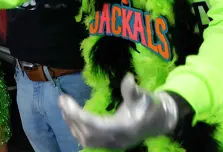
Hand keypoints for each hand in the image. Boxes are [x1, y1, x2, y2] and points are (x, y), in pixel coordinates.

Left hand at [59, 74, 177, 148]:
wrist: (160, 122)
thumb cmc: (150, 107)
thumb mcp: (144, 96)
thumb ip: (133, 91)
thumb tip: (128, 79)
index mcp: (123, 128)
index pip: (94, 125)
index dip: (78, 114)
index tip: (65, 101)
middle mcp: (116, 140)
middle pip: (87, 134)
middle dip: (71, 118)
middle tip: (62, 100)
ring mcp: (112, 144)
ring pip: (86, 140)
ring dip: (72, 124)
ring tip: (64, 107)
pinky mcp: (109, 144)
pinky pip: (89, 141)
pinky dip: (77, 129)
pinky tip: (72, 117)